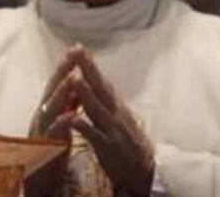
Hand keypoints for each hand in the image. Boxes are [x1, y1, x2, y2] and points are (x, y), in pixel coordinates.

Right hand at [29, 46, 80, 139]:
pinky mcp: (44, 145)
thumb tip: (75, 85)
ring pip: (51, 107)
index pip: (57, 83)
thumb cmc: (51, 147)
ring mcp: (41, 129)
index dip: (66, 66)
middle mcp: (42, 115)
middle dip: (62, 72)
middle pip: (52, 90)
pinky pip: (53, 133)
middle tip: (73, 54)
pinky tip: (70, 115)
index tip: (77, 48)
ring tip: (73, 78)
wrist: (39, 177)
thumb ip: (66, 104)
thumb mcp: (59, 122)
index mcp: (48, 109)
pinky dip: (61, 123)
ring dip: (62, 92)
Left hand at [34, 45, 155, 195]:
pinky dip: (85, 127)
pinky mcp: (108, 147)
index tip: (78, 46)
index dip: (90, 64)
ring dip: (86, 94)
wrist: (145, 171)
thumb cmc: (127, 141)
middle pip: (100, 88)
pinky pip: (95, 136)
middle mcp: (115, 113)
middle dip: (88, 69)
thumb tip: (96, 79)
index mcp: (114, 106)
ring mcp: (112, 129)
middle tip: (77, 51)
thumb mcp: (119, 116)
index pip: (101, 81)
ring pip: (97, 109)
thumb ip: (106, 99)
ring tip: (74, 78)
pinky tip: (73, 118)